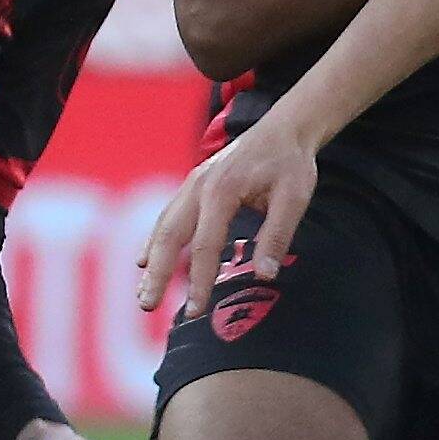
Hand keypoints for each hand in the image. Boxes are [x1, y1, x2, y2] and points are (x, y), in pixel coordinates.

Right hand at [137, 117, 318, 316]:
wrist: (283, 128)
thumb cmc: (290, 164)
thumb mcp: (294, 198)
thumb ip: (277, 235)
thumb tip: (265, 275)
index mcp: (222, 191)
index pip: (206, 245)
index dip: (200, 281)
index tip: (196, 311)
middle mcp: (199, 186)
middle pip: (170, 236)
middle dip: (158, 274)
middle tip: (147, 306)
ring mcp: (192, 183)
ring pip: (163, 226)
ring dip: (152, 261)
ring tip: (144, 293)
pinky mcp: (193, 185)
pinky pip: (168, 216)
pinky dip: (154, 240)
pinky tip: (145, 261)